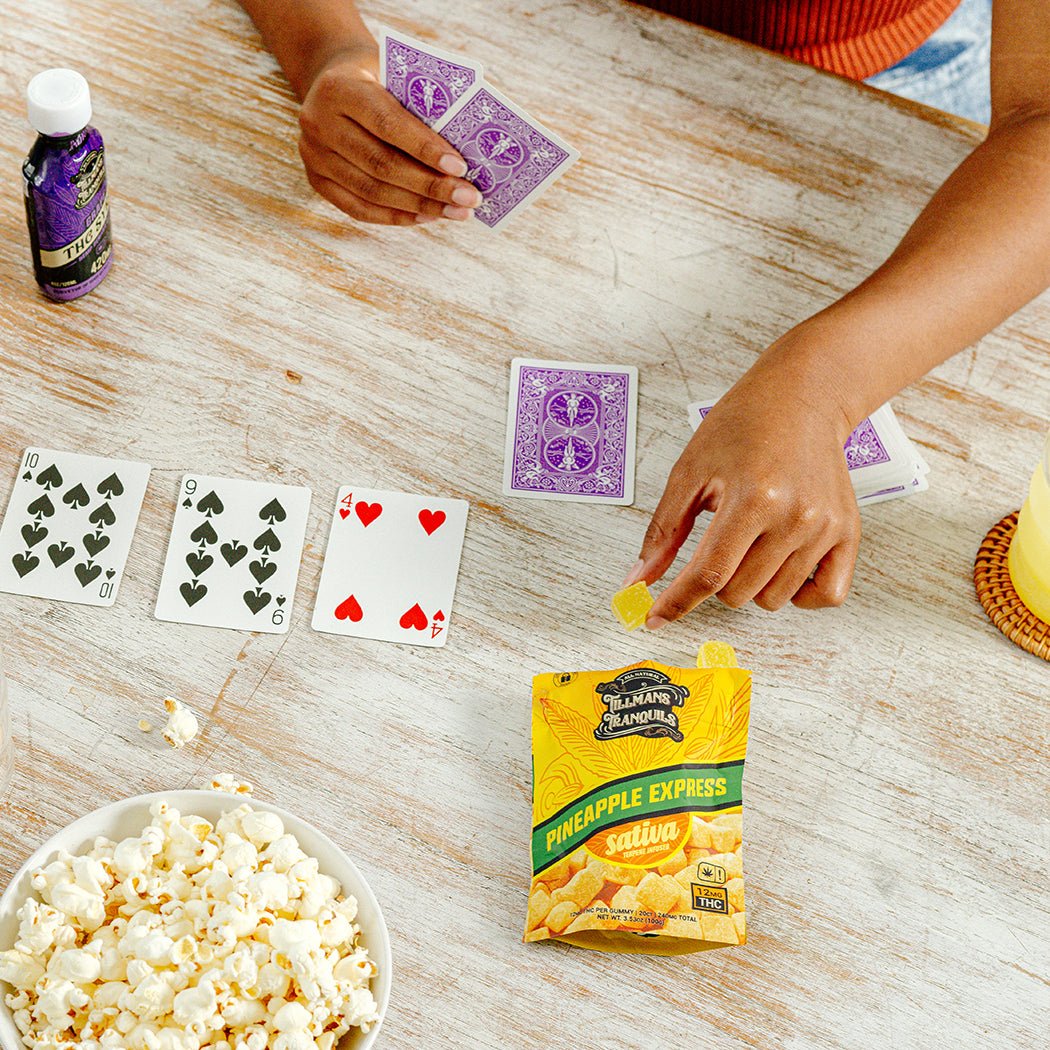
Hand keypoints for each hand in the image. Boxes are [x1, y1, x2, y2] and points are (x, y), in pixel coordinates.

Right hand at [297, 45, 482, 225]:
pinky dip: (396, 217)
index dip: (425, 148)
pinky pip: (359, 209)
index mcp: (339, 89)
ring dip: (420, 206)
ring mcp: (314, 155)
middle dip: (430, 186)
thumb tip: (460, 161)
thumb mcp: (393, 79)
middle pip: (380, 164)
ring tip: (455, 212)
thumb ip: (418, 110)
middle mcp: (319, 123)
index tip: (461, 168)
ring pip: (372, 192)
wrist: (332, 82)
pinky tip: (426, 217)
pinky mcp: (316, 180)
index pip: (386, 123)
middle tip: (468, 198)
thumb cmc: (377, 80)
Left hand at [627, 369, 861, 622]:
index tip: (655, 618)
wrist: (801, 399)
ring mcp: (827, 528)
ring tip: (750, 541)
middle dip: (714, 581)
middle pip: (737, 593)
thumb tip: (639, 580)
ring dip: (751, 585)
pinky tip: (780, 566)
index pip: (708, 574)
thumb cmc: (743, 427)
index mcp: (753, 498)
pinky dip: (798, 594)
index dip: (676, 602)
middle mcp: (796, 517)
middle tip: (718, 541)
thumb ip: (664, 530)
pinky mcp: (849, 533)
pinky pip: (826, 596)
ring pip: (773, 599)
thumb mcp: (691, 471)